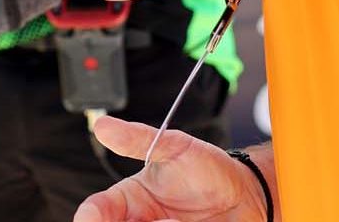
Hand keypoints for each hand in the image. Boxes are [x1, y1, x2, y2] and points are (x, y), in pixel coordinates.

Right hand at [73, 117, 268, 221]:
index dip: (91, 216)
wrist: (246, 195)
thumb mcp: (174, 148)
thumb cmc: (207, 169)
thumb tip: (102, 125)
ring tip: (178, 220)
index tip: (92, 217)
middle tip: (156, 218)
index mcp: (127, 200)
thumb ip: (137, 139)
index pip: (96, 211)